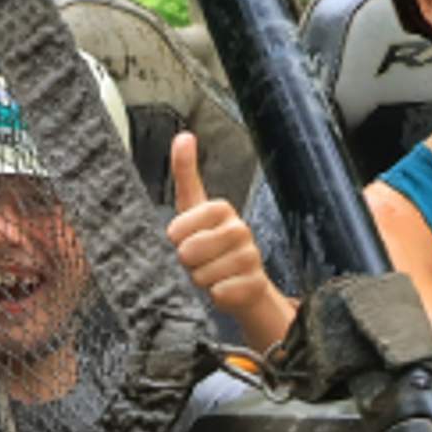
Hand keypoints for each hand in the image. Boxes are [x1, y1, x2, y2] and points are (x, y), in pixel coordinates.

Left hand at [164, 131, 292, 348]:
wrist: (243, 286)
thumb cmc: (211, 245)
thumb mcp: (194, 208)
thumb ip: (186, 173)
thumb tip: (183, 135)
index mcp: (222, 209)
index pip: (178, 227)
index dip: (175, 239)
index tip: (183, 239)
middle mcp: (240, 229)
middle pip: (189, 253)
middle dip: (187, 263)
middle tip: (199, 261)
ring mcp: (251, 257)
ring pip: (202, 275)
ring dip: (201, 281)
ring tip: (213, 274)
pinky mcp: (255, 284)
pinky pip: (219, 293)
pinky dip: (215, 296)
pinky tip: (225, 288)